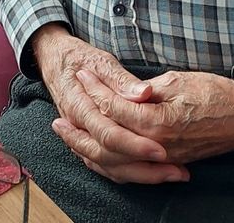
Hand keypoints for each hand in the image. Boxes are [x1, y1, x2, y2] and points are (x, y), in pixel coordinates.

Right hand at [30, 25, 187, 183]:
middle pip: (111, 157)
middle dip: (144, 168)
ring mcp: (83, 139)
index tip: (162, 149)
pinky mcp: (89, 144)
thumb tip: (144, 93)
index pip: (108, 133)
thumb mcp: (101, 62)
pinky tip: (154, 175)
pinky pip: (107, 167)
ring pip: (110, 167)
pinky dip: (130, 173)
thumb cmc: (81, 59)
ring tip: (173, 175)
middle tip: (176, 170)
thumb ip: (122, 80)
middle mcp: (79, 129)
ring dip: (143, 175)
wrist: (57, 61)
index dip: (135, 144)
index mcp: (80, 106)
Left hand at [55, 68, 233, 180]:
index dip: (95, 89)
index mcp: (157, 121)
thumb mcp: (179, 81)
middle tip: (59, 116)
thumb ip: (147, 90)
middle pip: (106, 141)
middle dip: (80, 128)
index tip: (82, 74)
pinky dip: (108, 166)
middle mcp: (156, 146)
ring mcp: (161, 158)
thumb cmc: (215, 93)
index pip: (113, 107)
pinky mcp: (167, 163)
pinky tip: (94, 158)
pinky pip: (130, 172)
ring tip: (67, 139)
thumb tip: (124, 92)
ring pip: (115, 163)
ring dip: (87, 151)